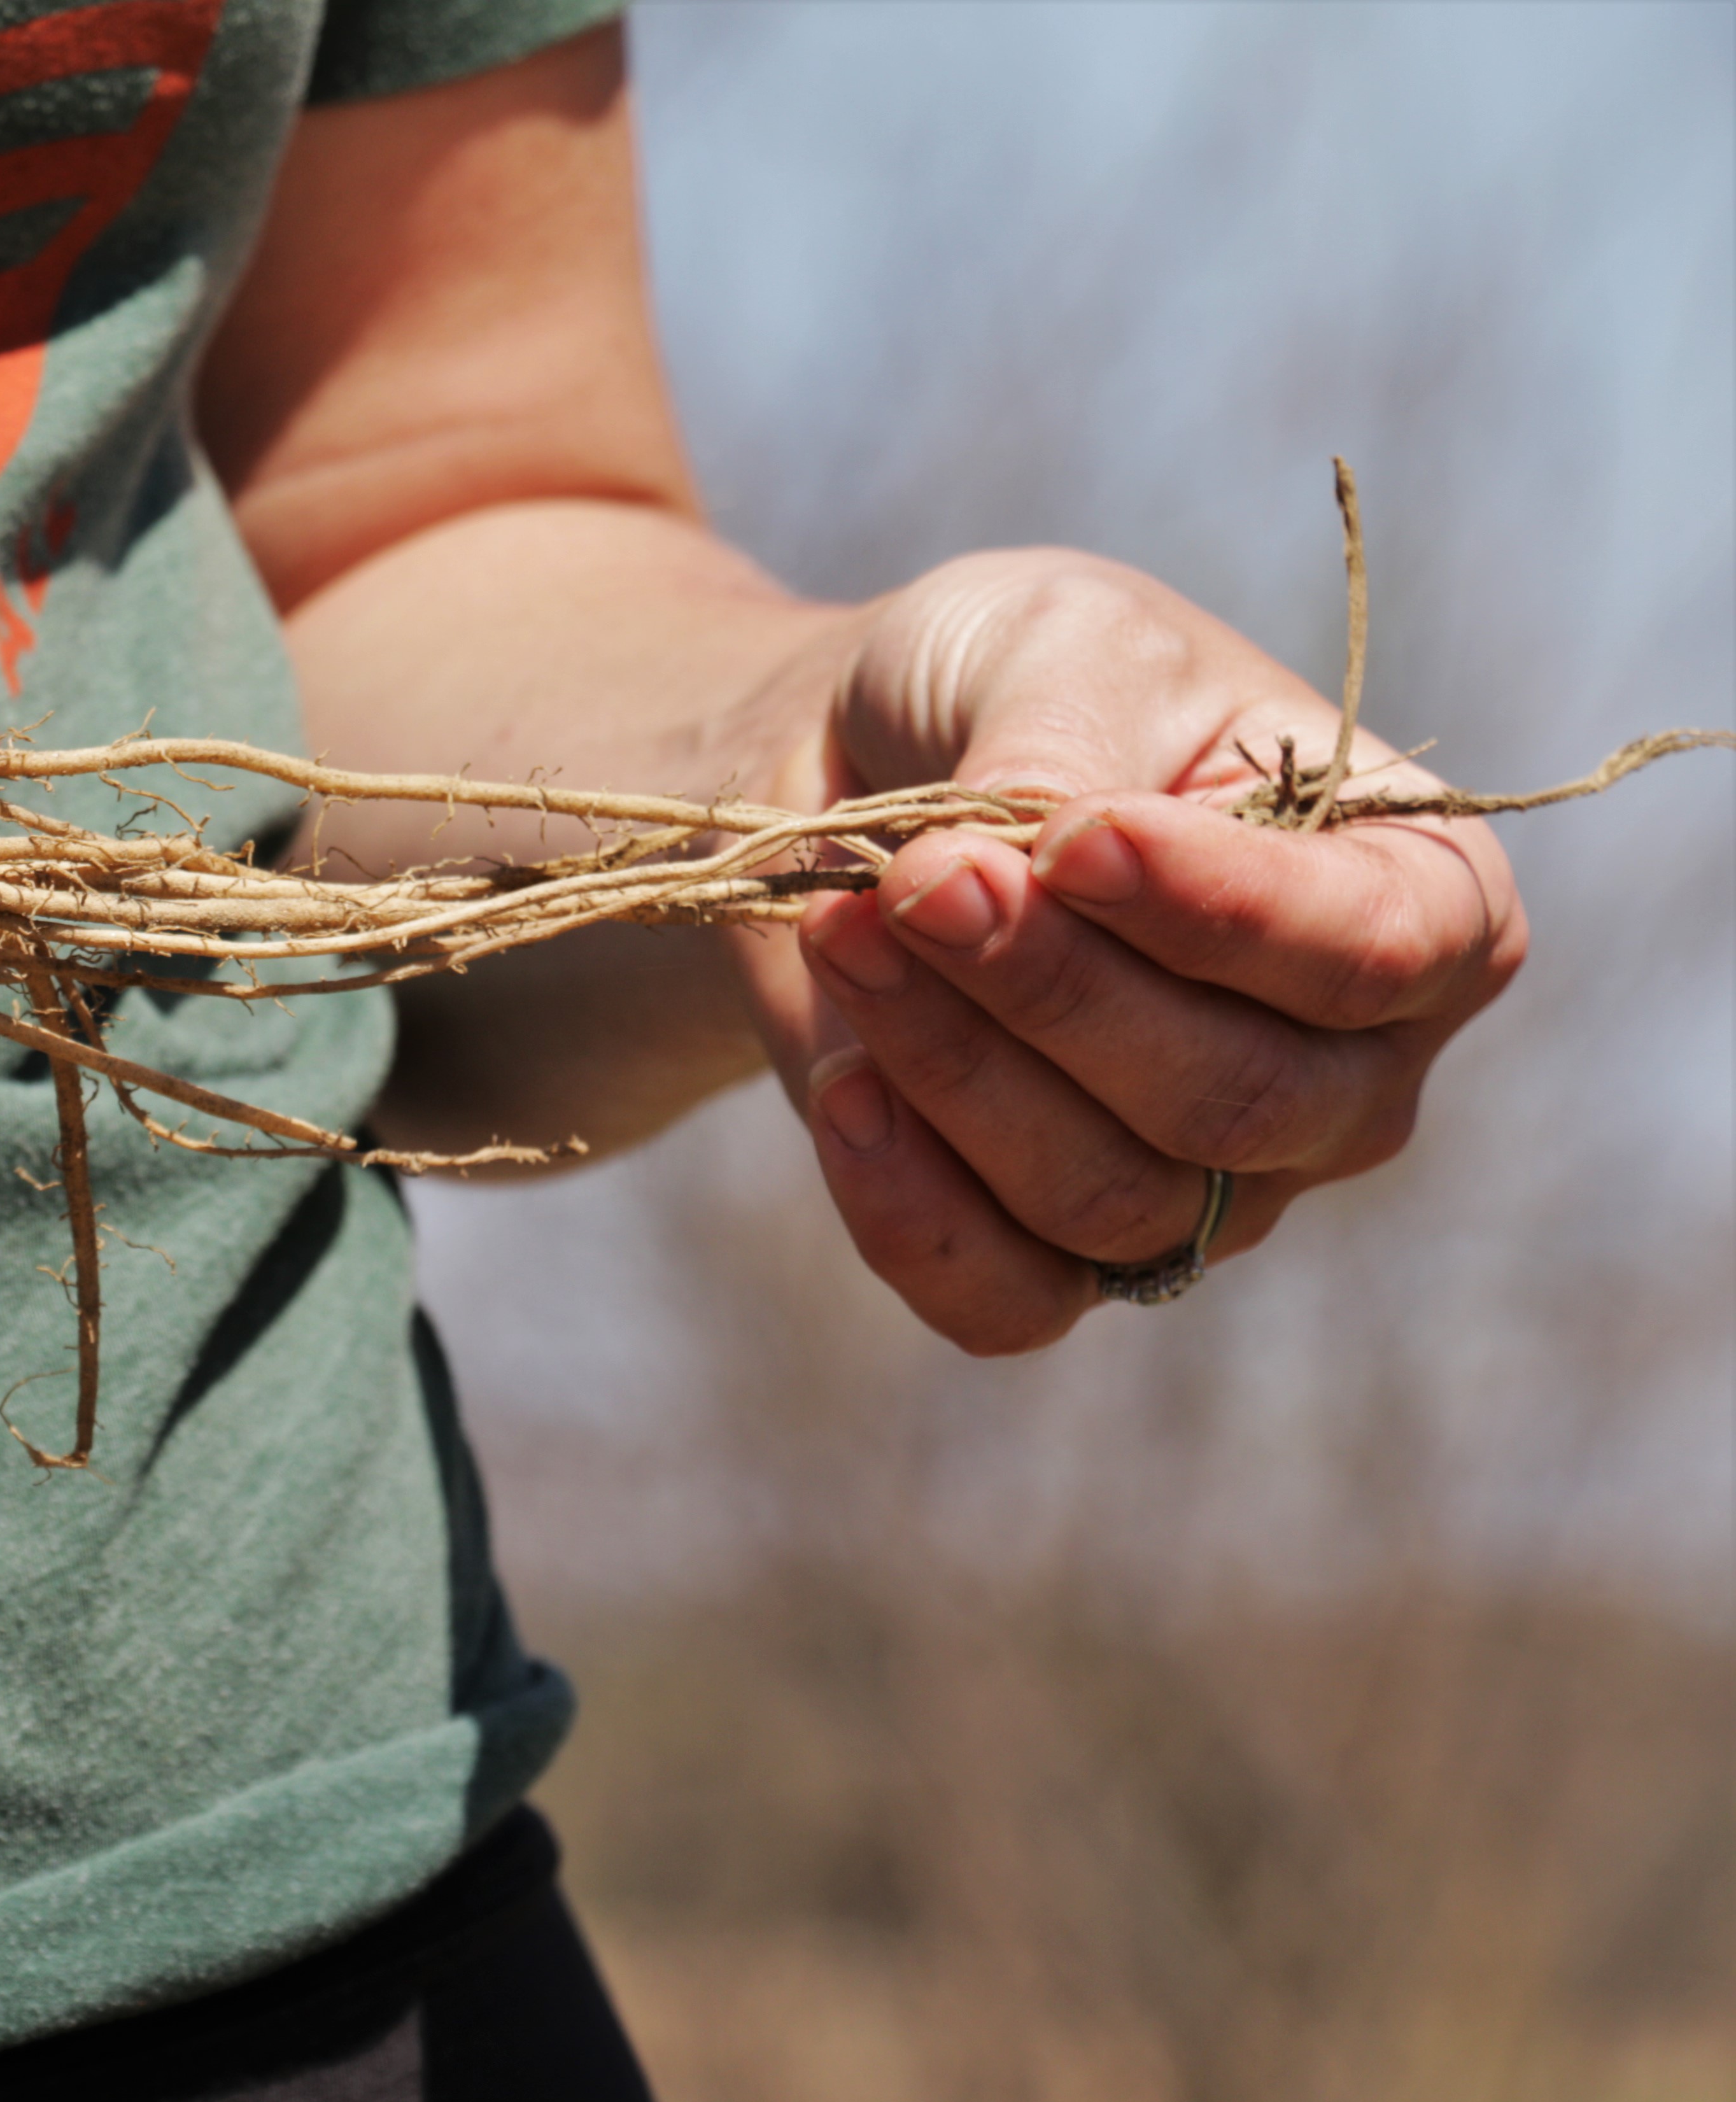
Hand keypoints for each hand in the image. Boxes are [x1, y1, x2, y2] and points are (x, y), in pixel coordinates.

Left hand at [739, 549, 1525, 1351]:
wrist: (850, 769)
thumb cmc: (1008, 690)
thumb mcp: (1058, 642)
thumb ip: (1071, 741)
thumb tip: (1035, 851)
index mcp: (1417, 899)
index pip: (1373, 955)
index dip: (1221, 912)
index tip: (1074, 834)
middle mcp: (1340, 1074)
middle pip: (1233, 1100)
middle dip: (1052, 990)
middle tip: (916, 873)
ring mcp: (1210, 1189)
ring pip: (1110, 1197)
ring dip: (952, 1065)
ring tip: (843, 927)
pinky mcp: (1055, 1258)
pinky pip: (1007, 1300)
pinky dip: (908, 1209)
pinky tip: (842, 1089)